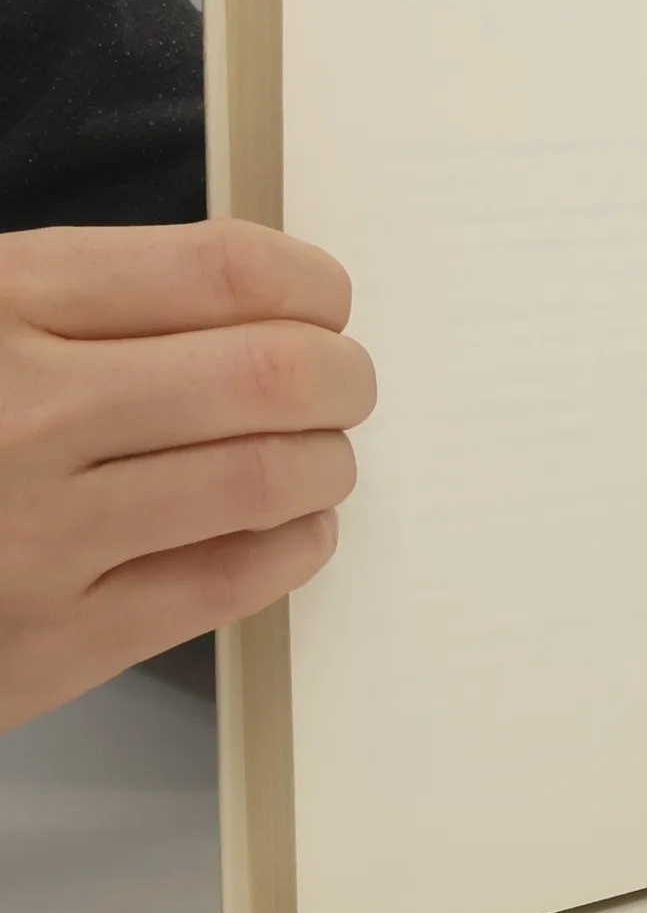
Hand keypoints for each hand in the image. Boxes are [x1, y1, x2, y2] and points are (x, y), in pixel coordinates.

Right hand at [0, 219, 374, 732]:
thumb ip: (88, 300)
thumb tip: (263, 300)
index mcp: (2, 302)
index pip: (225, 269)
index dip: (311, 285)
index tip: (328, 302)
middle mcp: (26, 412)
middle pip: (272, 375)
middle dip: (342, 378)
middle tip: (346, 386)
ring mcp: (42, 536)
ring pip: (268, 479)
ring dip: (327, 464)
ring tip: (321, 457)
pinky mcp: (55, 642)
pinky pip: (228, 584)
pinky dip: (294, 548)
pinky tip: (294, 528)